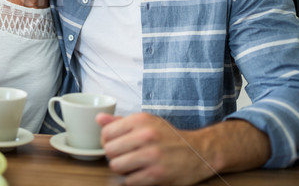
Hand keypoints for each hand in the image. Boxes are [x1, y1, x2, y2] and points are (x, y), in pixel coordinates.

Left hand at [97, 112, 215, 185]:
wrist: (199, 152)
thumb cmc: (169, 137)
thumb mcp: (147, 122)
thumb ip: (120, 121)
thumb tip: (99, 119)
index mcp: (141, 120)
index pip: (106, 133)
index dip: (107, 141)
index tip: (114, 144)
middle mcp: (146, 136)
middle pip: (109, 151)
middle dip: (113, 155)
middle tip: (123, 156)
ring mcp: (152, 156)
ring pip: (116, 166)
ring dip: (121, 169)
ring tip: (131, 165)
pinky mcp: (157, 174)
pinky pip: (129, 181)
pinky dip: (132, 180)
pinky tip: (140, 173)